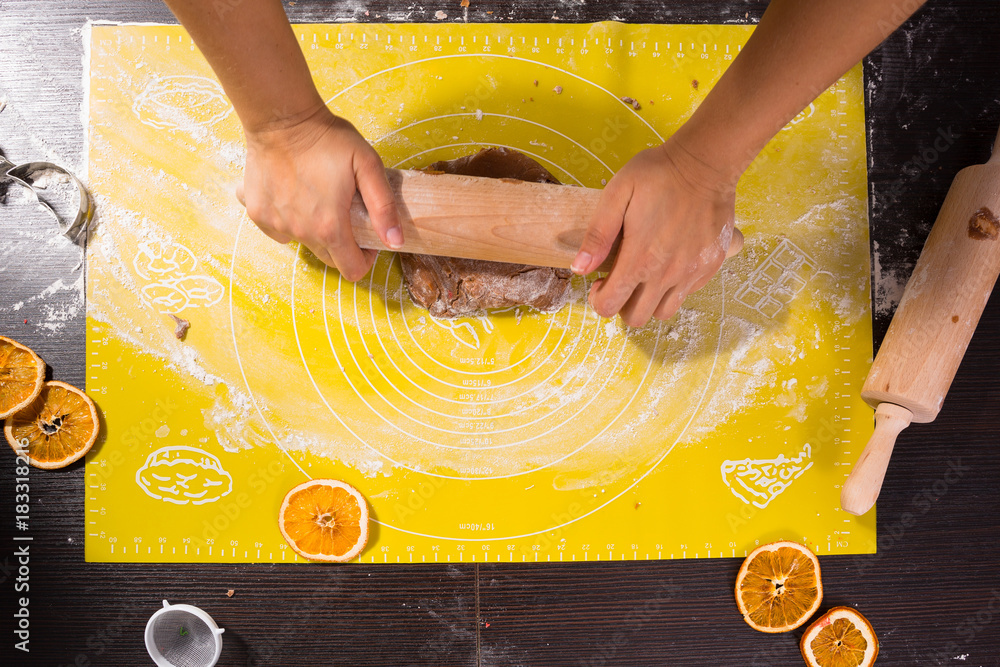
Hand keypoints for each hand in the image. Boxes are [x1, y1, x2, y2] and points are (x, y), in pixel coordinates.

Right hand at [237, 107, 400, 280]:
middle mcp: (300, 232)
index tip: (367, 239)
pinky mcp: (257, 212)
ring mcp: (275, 223)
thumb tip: (395, 241)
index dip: (365, 259)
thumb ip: (384, 207)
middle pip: (327, 258)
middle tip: (345, 213)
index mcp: (330, 227)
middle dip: (342, 245)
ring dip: (314, 230)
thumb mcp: (368, 165)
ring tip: (318, 198)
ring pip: (302, 242)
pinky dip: (287, 219)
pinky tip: (293, 195)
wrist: (281, 117)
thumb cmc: (327, 138)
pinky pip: (277, 230)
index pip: (351, 269)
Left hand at [571, 139, 737, 326]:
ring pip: (663, 313)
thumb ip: (598, 234)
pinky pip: (687, 294)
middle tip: (621, 278)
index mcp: (640, 258)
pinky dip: (673, 288)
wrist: (706, 163)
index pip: (610, 306)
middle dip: (622, 304)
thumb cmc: (658, 174)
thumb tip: (579, 268)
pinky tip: (668, 262)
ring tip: (645, 275)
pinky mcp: (710, 266)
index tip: (601, 280)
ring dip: (648, 301)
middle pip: (636, 318)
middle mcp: (667, 273)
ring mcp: (691, 272)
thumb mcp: (617, 194)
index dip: (599, 298)